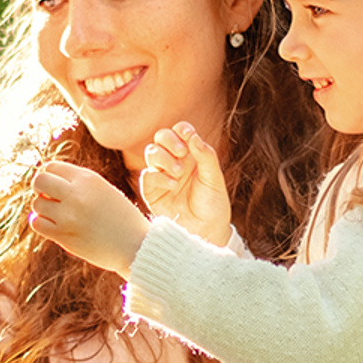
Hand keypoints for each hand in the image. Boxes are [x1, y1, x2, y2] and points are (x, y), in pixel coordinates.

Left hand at [28, 160, 149, 272]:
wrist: (135, 245)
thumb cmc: (121, 218)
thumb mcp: (103, 190)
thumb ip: (78, 183)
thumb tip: (47, 178)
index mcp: (88, 178)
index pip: (52, 166)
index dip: (49, 175)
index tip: (54, 185)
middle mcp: (76, 194)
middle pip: (40, 180)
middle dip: (40, 187)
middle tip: (48, 197)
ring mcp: (68, 215)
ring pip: (37, 203)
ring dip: (43, 208)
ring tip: (57, 214)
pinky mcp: (63, 235)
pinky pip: (37, 223)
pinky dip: (40, 223)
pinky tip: (52, 225)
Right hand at [140, 122, 231, 246]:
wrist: (204, 232)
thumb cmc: (212, 205)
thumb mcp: (214, 178)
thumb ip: (205, 155)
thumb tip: (192, 135)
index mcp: (191, 155)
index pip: (180, 132)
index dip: (181, 130)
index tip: (188, 135)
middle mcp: (175, 162)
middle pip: (161, 138)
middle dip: (169, 140)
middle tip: (181, 152)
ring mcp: (162, 175)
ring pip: (151, 153)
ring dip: (163, 158)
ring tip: (178, 173)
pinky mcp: (152, 191)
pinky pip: (148, 175)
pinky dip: (159, 177)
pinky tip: (172, 186)